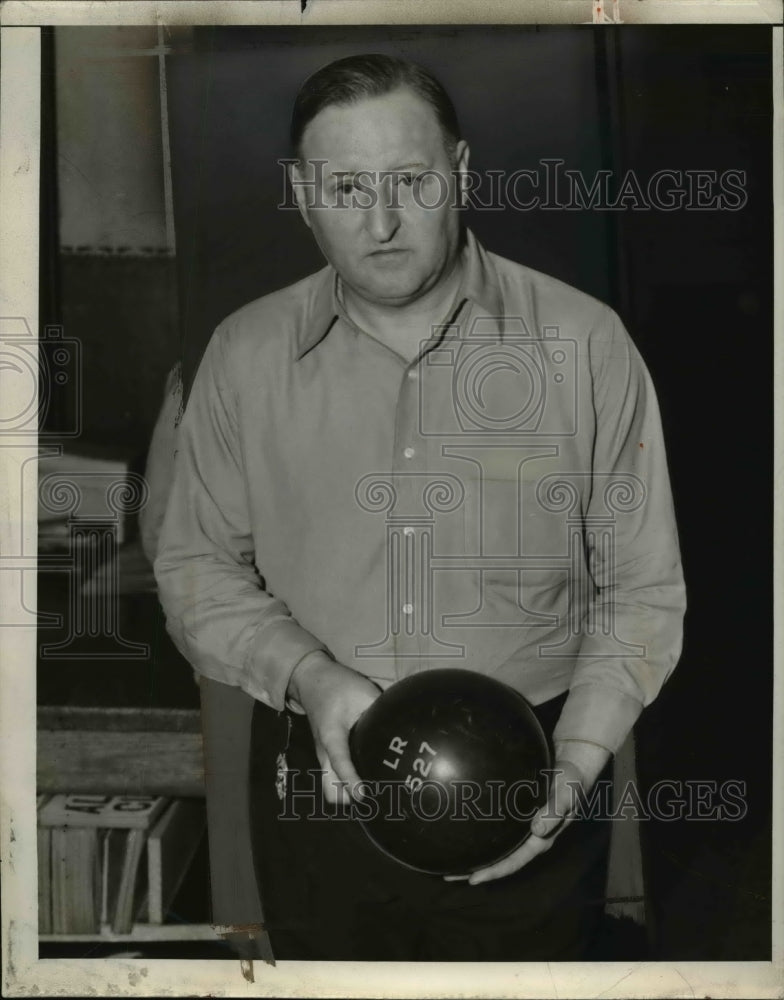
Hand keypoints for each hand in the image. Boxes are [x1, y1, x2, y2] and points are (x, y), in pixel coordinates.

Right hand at [287, 652, 380, 804]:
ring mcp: (323, 756)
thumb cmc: (338, 685)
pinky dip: (345, 783)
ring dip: (347, 793)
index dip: (350, 781)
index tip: (362, 796)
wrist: (311, 681)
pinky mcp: (326, 755)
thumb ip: (381, 710)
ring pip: (330, 787)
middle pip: (330, 789)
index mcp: (331, 734)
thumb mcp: (363, 692)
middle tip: (376, 795)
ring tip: (375, 790)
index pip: (339, 763)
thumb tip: (405, 728)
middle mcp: (324, 751)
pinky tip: (367, 775)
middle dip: (348, 797)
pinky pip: (333, 778)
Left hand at [445, 739, 610, 884]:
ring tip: (452, 858)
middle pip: (501, 858)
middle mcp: (530, 837)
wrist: (573, 764)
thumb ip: (554, 811)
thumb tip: (536, 830)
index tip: (473, 879)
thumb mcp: (567, 794)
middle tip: (450, 874)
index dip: (494, 871)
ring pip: (498, 845)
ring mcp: (523, 826)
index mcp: (541, 839)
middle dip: (478, 868)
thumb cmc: (571, 781)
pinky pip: (498, 826)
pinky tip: (464, 826)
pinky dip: (482, 831)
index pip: (514, 861)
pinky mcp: (518, 813)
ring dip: (477, 853)